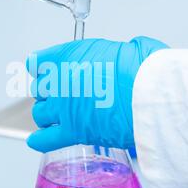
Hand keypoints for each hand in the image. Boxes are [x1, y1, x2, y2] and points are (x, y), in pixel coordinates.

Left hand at [26, 37, 167, 152]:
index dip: (44, 68)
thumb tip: (126, 54)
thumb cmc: (143, 70)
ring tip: (58, 117)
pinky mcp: (73, 131)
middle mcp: (60, 81)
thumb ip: (118, 53)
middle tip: (63, 96)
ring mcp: (64, 108)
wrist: (150, 95)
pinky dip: (40, 140)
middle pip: (40, 89)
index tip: (48, 71)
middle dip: (49, 92)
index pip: (37, 62)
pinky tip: (38, 139)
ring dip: (47, 115)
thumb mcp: (130, 47)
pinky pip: (46, 139)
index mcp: (68, 56)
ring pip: (40, 114)